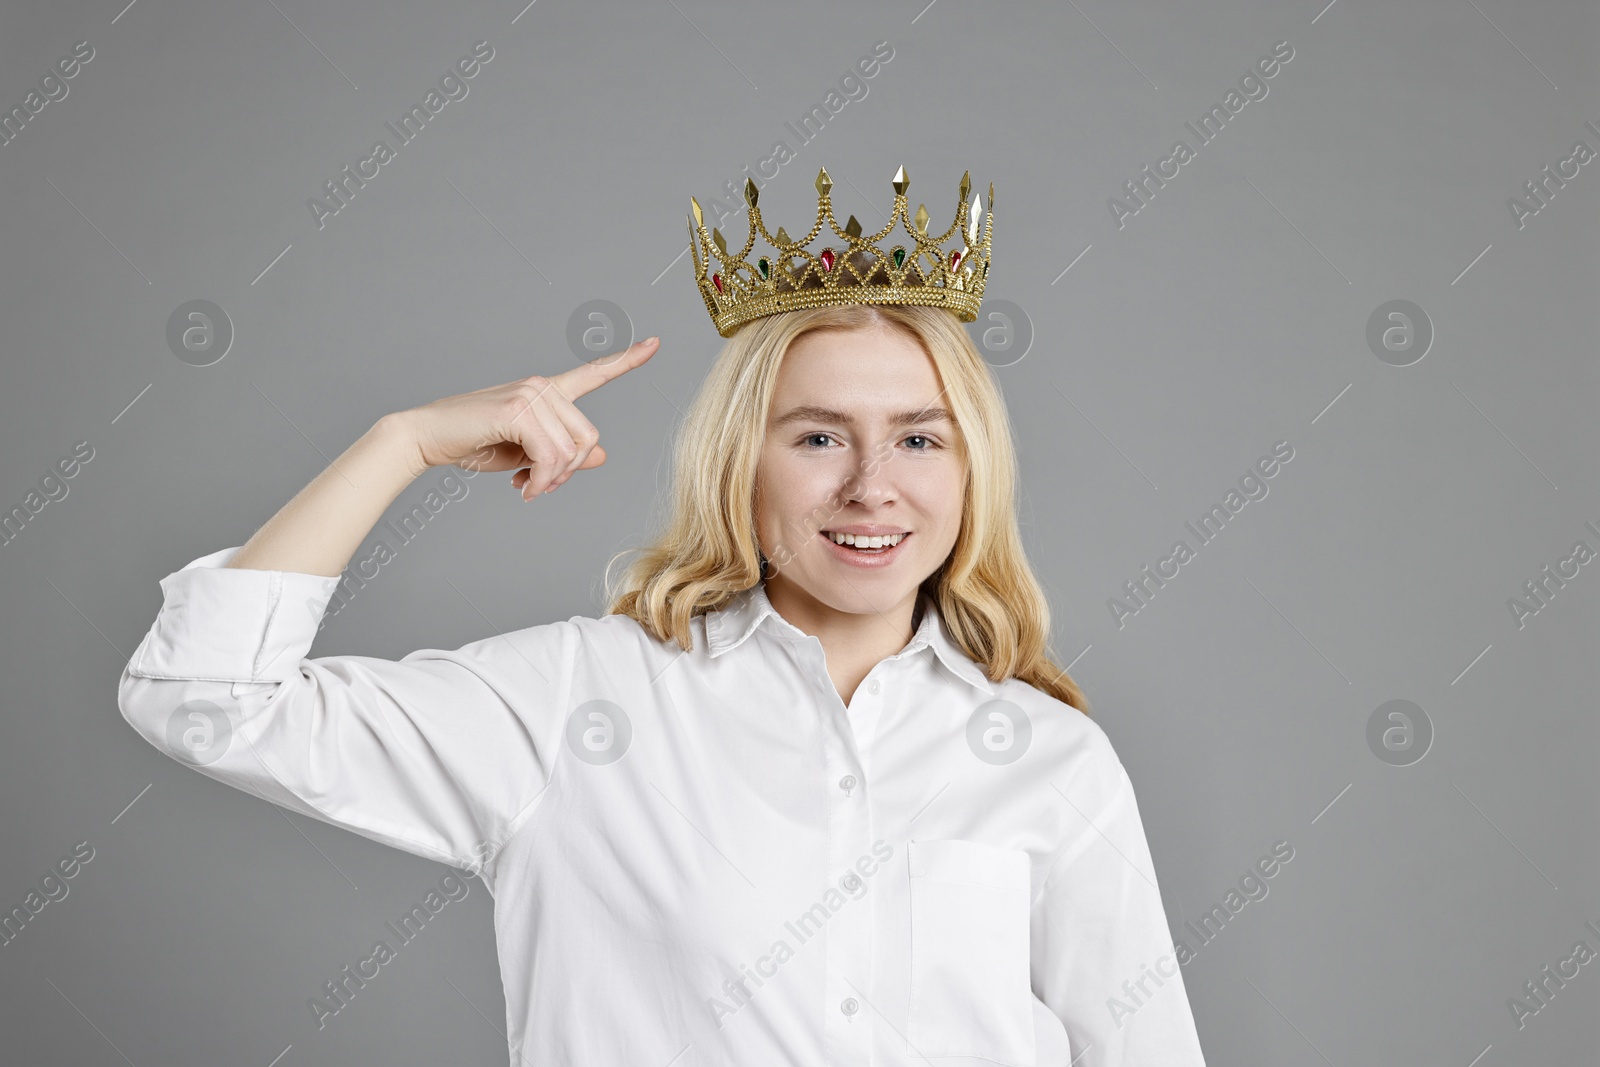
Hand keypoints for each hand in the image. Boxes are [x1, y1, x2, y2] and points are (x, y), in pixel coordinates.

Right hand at [394, 336, 658, 499]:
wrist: (428, 437)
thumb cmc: (475, 442)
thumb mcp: (527, 452)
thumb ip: (564, 452)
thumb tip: (601, 455)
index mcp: (547, 392)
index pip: (594, 373)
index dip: (628, 360)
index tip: (655, 343)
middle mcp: (542, 387)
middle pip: (588, 437)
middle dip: (569, 471)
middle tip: (542, 486)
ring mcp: (530, 394)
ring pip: (570, 451)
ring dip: (551, 480)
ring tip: (528, 487)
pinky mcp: (518, 409)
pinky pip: (550, 455)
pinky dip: (540, 480)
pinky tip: (522, 487)